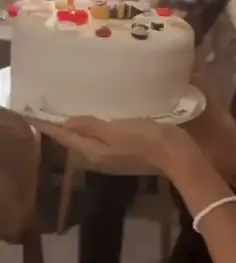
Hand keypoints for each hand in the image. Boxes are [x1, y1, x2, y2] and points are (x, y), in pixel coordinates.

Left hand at [35, 116, 197, 176]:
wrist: (178, 156)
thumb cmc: (147, 140)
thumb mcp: (118, 130)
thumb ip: (91, 126)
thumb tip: (66, 122)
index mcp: (93, 151)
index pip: (64, 136)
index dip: (47, 125)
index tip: (30, 112)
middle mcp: (98, 157)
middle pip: (73, 140)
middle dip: (60, 125)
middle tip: (47, 105)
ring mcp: (112, 157)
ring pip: (87, 140)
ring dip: (77, 126)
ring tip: (69, 108)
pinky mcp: (126, 153)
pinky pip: (102, 139)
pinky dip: (94, 128)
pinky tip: (98, 118)